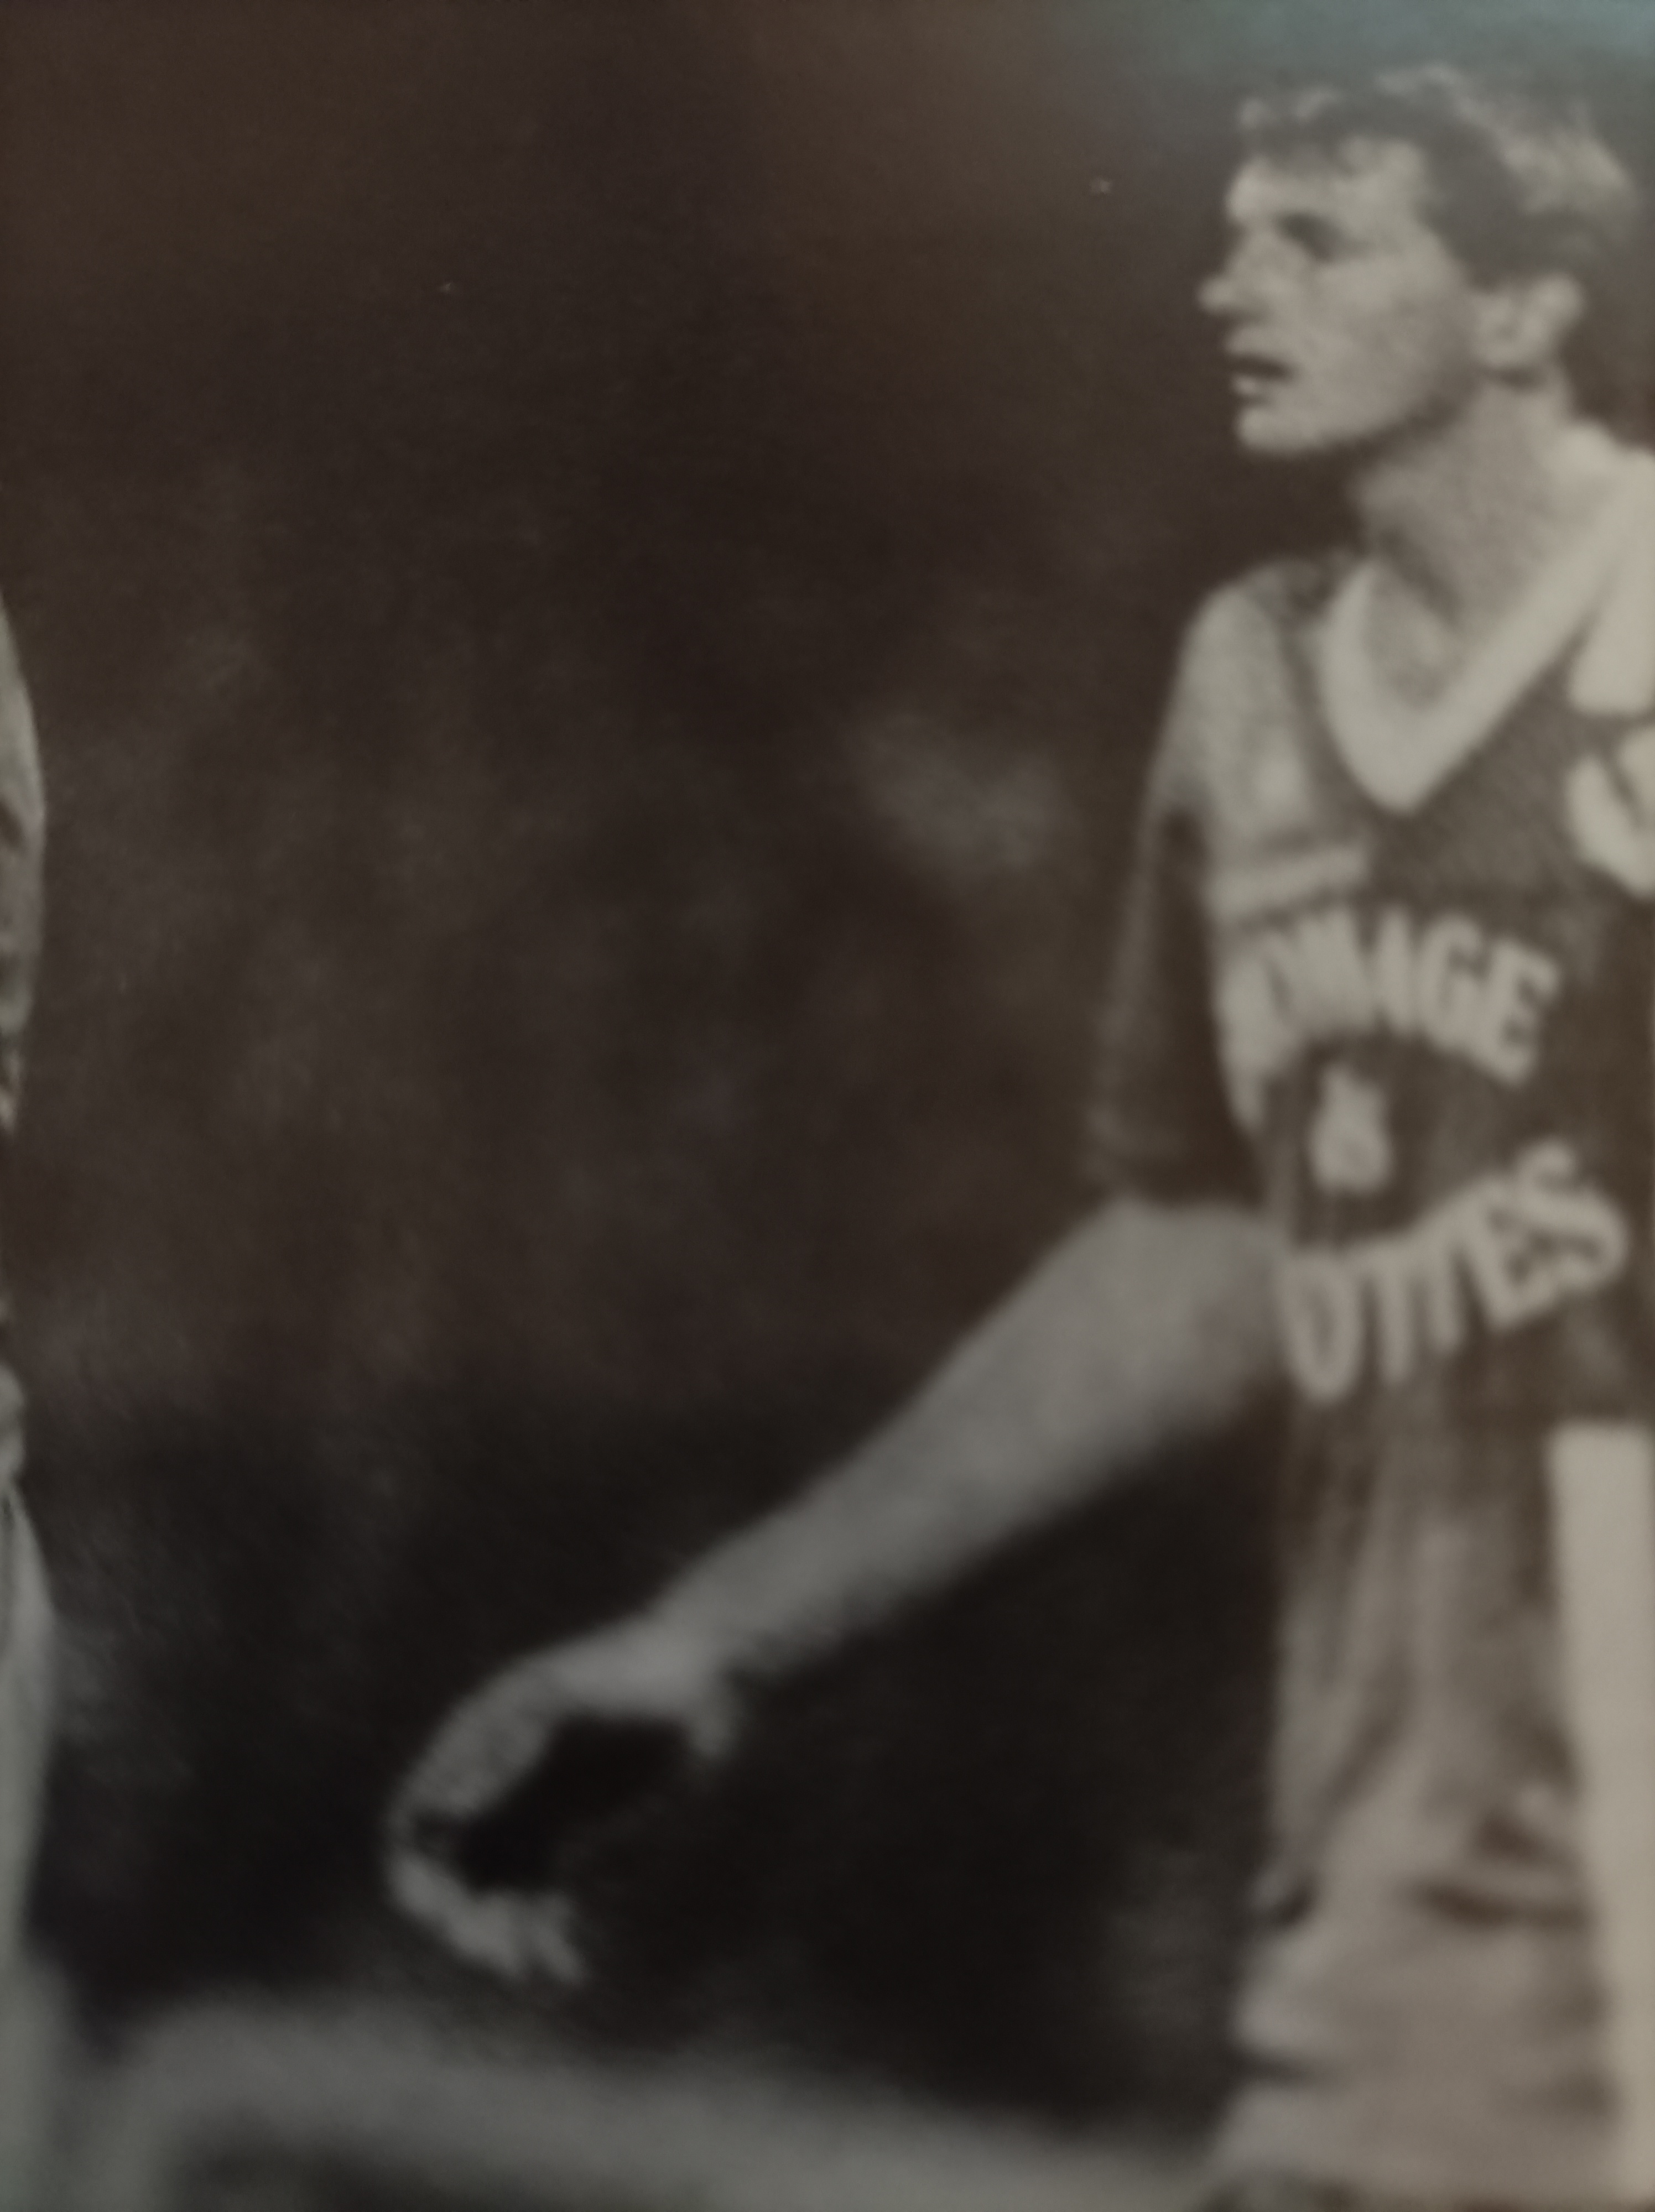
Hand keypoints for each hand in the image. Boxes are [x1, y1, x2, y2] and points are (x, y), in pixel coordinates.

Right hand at [385, 1614, 742, 1983]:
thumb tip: (442, 1818)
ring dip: (507, 1939)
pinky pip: (543, 1899)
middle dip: (466, 1920)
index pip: (416, 1825)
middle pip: (451, 1875)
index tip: (443, 1912)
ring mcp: (535, 1810)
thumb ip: (502, 1759)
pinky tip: (574, 1966)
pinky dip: (550, 1937)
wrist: (703, 1679)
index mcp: (475, 1743)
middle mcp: (495, 1784)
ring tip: (539, 1964)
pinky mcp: (577, 1835)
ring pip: (496, 1897)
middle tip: (502, 1952)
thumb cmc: (630, 1681)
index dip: (417, 1875)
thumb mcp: (561, 1712)